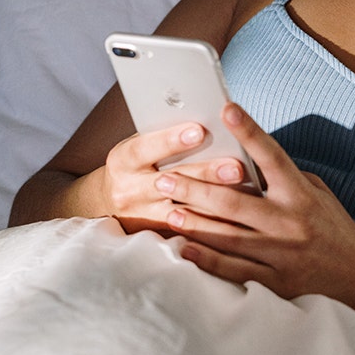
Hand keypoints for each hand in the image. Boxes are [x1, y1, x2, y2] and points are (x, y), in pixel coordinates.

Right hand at [102, 124, 246, 233]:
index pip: (146, 148)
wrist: (110, 203)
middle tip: (236, 167)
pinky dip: (213, 225)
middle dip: (206, 173)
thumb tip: (206, 119)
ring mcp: (142, 217)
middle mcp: (129, 191)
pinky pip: (188, 232)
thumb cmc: (138, 162)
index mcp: (123, 160)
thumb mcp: (141, 145)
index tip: (199, 131)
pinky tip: (237, 219)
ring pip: (183, 212)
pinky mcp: (157, 235)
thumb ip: (164, 136)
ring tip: (244, 193)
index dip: (172, 140)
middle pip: (170, 183)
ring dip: (215, 203)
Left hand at [162, 103, 354, 313]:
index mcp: (301, 195)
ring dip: (193, 222)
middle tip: (165, 176)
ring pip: (227, 236)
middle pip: (234, 201)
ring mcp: (281, 254)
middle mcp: (289, 222)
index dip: (249, 131)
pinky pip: (234, 270)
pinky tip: (184, 248)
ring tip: (166, 208)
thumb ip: (287, 178)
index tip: (227, 109)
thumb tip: (253, 160)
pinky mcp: (276, 284)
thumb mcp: (319, 194)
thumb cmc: (336, 231)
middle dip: (195, 186)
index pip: (271, 156)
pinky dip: (206, 259)